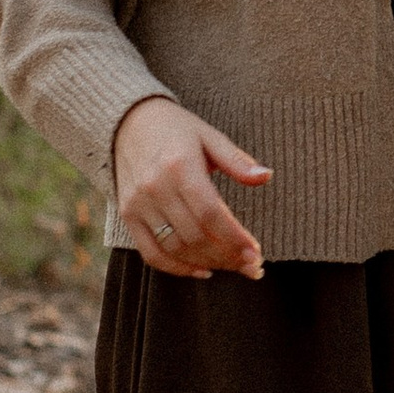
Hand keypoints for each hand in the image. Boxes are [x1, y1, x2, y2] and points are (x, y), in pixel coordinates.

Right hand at [112, 96, 270, 278]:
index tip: (256, 253)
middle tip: (251, 266)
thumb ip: (237, 161)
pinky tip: (201, 270)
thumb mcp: (210, 136)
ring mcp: (138, 203)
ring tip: (232, 266)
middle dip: (227, 256)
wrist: (128, 122)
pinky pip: (151, 253)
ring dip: (207, 263)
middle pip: (195, 236)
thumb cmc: (176, 129)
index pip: (211, 214)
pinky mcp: (127, 215)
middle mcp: (155, 187)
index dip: (235, 238)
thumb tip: (266, 176)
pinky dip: (176, 268)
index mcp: (180, 165)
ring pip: (175, 248)